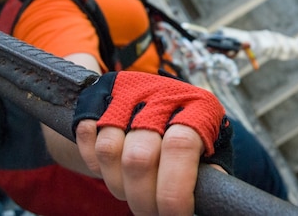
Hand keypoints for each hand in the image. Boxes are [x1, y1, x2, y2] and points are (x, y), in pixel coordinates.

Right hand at [72, 71, 232, 214]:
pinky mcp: (100, 96)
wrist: (157, 97)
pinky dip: (93, 162)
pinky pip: (86, 135)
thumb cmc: (191, 130)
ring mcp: (129, 94)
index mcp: (197, 107)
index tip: (174, 214)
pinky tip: (113, 168)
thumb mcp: (212, 146)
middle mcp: (162, 95)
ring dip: (117, 184)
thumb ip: (209, 169)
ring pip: (108, 149)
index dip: (173, 190)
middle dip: (142, 199)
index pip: (179, 146)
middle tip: (152, 212)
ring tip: (134, 190)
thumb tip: (208, 197)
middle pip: (139, 156)